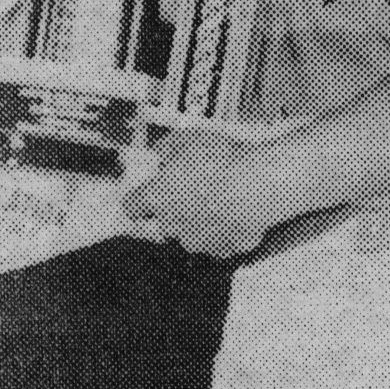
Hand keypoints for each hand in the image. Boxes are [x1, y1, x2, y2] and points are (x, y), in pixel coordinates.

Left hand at [122, 125, 286, 259]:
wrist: (259, 185)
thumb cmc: (222, 159)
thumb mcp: (189, 138)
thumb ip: (167, 146)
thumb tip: (160, 153)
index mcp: (156, 198)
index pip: (130, 207)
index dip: (138, 199)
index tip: (148, 191)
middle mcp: (171, 225)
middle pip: (161, 223)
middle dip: (172, 210)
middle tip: (191, 191)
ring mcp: (197, 242)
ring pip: (189, 235)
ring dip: (198, 222)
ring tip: (218, 200)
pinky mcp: (223, 250)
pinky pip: (218, 243)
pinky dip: (224, 232)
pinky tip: (236, 212)